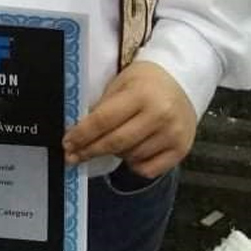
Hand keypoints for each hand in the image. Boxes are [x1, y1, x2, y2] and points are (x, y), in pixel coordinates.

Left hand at [62, 61, 196, 177]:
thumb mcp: (122, 82)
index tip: (67, 143)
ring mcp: (172, 135)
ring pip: (130, 157)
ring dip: (114, 153)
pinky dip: (134, 164)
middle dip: (90, 150)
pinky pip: (148, 170)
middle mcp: (159, 115)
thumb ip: (104, 105)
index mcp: (141, 93)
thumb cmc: (147, 80)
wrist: (183, 80)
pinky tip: (131, 152)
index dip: (82, 134)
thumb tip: (80, 131)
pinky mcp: (180, 150)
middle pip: (115, 142)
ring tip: (111, 142)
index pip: (104, 119)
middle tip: (73, 156)